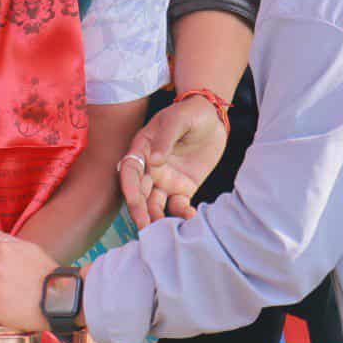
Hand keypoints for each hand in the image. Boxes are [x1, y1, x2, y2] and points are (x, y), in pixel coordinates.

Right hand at [124, 96, 228, 226]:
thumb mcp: (178, 119)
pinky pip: (178, 205)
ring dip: (157, 217)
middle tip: (145, 227)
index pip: (129, 171)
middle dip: (139, 210)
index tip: (134, 201)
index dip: (129, 187)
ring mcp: (166, 180)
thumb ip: (165, 138)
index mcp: (142, 149)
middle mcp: (150, 168)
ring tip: (165, 229)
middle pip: (139, 192)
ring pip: (155, 204)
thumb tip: (154, 161)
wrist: (213, 118)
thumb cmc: (190, 113)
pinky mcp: (183, 188)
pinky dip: (182, 214)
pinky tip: (190, 217)